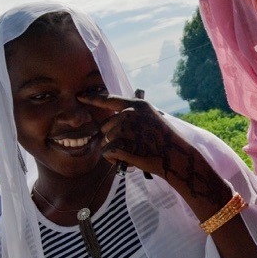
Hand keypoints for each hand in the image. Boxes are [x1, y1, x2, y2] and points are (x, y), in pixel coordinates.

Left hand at [78, 94, 230, 207]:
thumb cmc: (167, 141)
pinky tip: (128, 161)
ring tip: (134, 153)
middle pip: (106, 127)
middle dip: (114, 138)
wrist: (176, 157)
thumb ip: (134, 116)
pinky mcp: (121, 143)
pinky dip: (115, 160)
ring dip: (115, 151)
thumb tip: (115, 120)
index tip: (80, 96)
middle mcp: (128, 113)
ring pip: (106, 141)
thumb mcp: (153, 119)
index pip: (109, 100)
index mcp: (136, 105)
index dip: (92, 99)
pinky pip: (107, 152)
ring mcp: (124, 128)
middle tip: (133, 146)